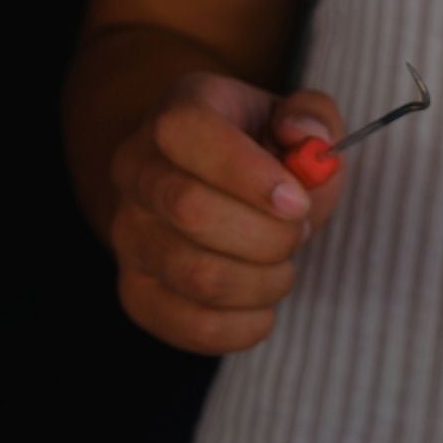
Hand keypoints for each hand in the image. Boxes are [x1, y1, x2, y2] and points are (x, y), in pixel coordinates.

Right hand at [107, 73, 345, 353]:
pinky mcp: (137, 293)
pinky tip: (263, 305)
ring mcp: (129, 235)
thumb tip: (307, 138)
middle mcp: (137, 172)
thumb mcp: (295, 120)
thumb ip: (313, 116)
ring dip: (266, 281)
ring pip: (198, 275)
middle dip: (270, 235)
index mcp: (175, 118)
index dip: (248, 173)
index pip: (187, 132)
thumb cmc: (264, 157)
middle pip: (192, 212)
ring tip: (282, 265)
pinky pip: (191, 326)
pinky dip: (246, 326)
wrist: (207, 191)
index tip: (296, 202)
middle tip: (298, 233)